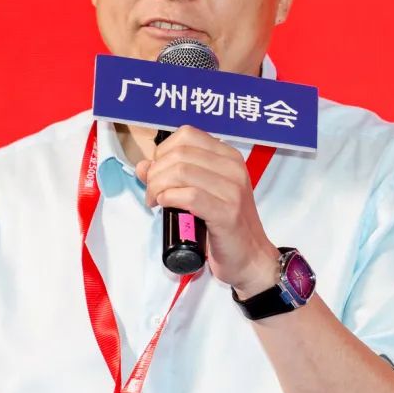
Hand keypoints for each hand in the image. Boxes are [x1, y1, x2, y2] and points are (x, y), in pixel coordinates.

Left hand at [135, 126, 279, 296]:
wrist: (250, 258)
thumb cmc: (224, 226)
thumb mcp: (200, 194)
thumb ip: (173, 176)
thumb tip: (143, 165)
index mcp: (228, 157)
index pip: (187, 135)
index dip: (163, 151)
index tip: (157, 173)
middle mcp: (233, 168)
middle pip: (179, 153)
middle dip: (156, 173)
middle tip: (152, 193)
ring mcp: (232, 190)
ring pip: (181, 171)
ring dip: (158, 187)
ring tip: (156, 202)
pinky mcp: (227, 213)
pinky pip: (190, 196)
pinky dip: (170, 198)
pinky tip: (166, 206)